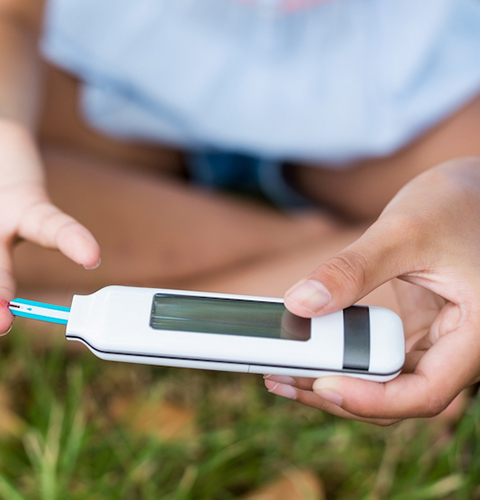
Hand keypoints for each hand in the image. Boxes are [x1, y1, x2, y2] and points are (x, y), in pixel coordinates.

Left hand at [266, 157, 479, 424]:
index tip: (322, 384)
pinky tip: (305, 352)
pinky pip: (382, 361)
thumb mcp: (403, 230)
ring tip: (280, 371)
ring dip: (335, 382)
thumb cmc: (456, 204)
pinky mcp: (420, 336)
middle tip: (280, 379)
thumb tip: (300, 304)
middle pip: (399, 399)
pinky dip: (345, 360)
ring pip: (388, 386)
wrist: (473, 191)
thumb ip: (352, 269)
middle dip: (338, 395)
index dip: (372, 399)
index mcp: (479, 334)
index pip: (426, 393)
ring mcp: (441, 346)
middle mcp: (464, 349)